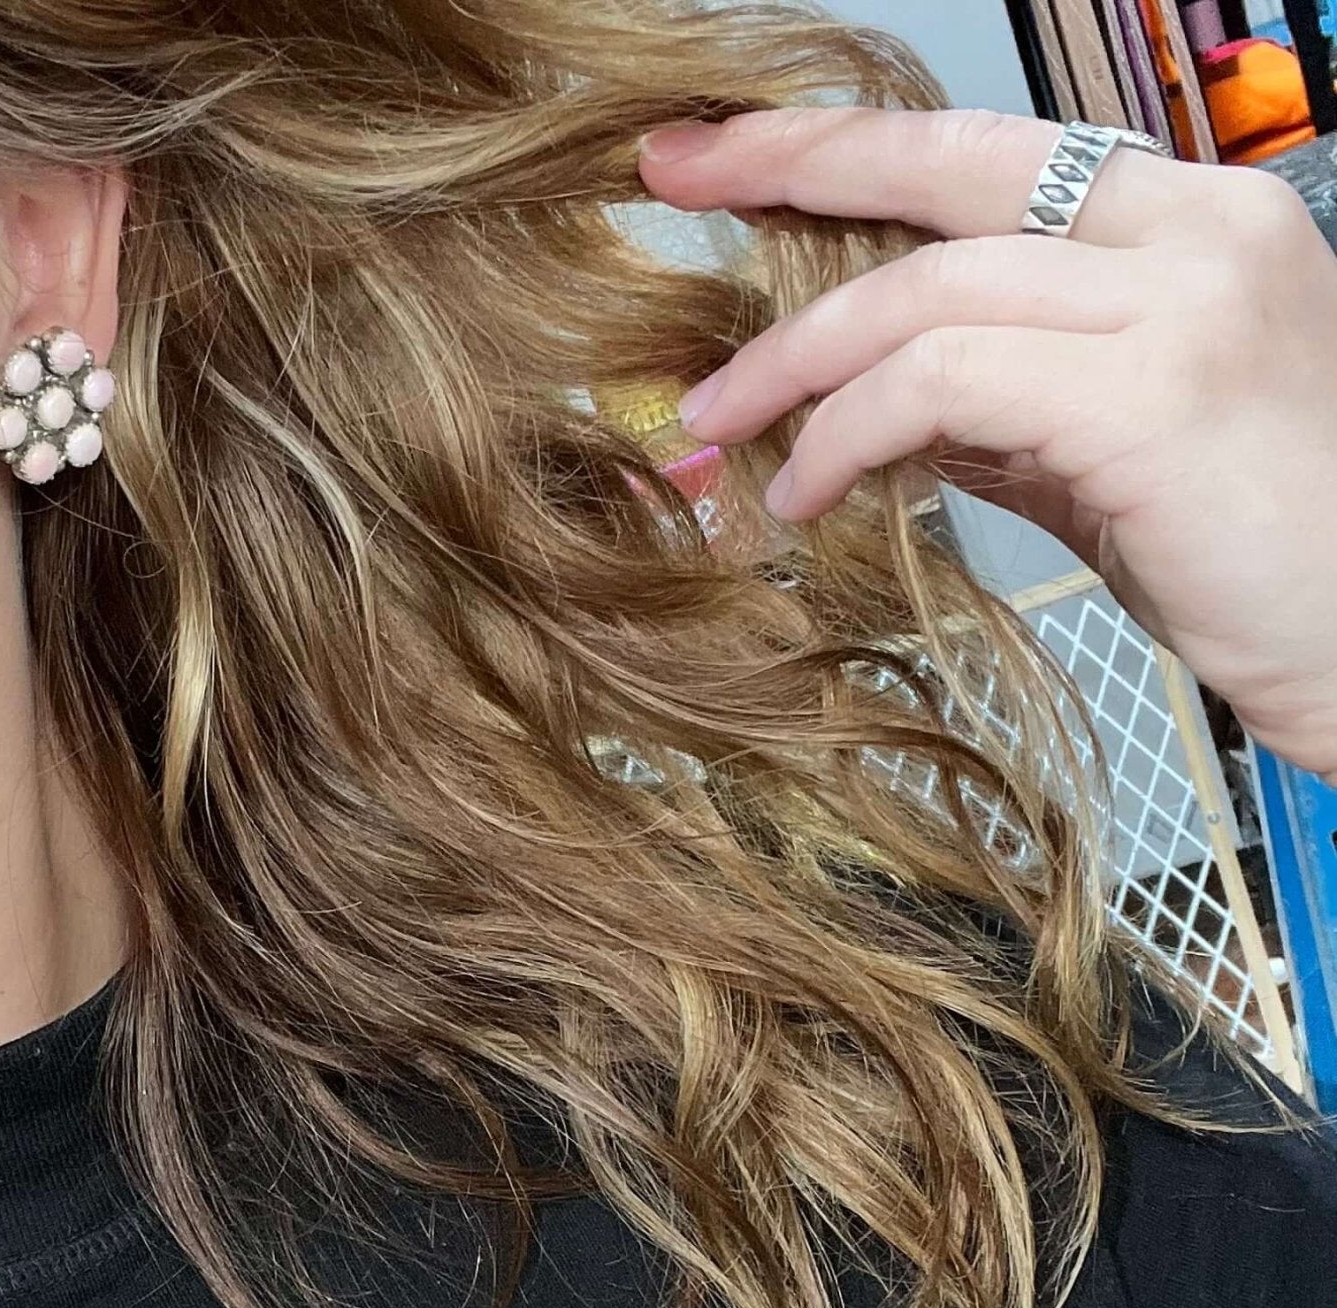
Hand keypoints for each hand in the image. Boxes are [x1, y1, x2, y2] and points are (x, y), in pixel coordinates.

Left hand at [637, 105, 1336, 779]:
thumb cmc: (1247, 555)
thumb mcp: (1104, 451)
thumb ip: (1001, 404)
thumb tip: (875, 402)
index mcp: (1191, 225)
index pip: (991, 155)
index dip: (850, 142)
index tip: (730, 149)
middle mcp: (1198, 232)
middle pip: (950, 174)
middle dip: (791, 167)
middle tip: (670, 182)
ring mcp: (1183, 303)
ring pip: (929, 293)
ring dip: (797, 362)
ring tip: (723, 431)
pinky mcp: (1151, 394)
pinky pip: (944, 384)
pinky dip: (848, 436)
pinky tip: (805, 496)